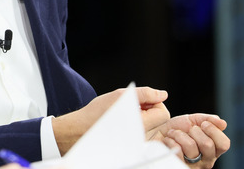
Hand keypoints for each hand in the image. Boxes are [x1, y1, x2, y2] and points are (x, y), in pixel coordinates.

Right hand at [52, 86, 168, 154]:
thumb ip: (144, 93)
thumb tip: (162, 94)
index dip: (154, 103)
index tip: (140, 101)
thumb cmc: (96, 114)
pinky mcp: (131, 149)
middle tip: (131, 107)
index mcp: (141, 125)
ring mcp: (137, 146)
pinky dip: (138, 129)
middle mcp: (141, 139)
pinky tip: (123, 124)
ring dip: (144, 120)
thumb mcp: (119, 96)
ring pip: (152, 130)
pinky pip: (143, 137)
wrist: (78, 132)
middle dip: (149, 112)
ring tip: (126, 116)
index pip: (164, 113)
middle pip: (159, 122)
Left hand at [149, 114, 229, 167]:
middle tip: (188, 130)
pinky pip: (177, 151)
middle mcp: (206, 159)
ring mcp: (193, 165)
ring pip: (191, 146)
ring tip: (175, 134)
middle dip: (194, 131)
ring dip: (180, 135)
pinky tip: (169, 140)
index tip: (203, 124)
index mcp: (213, 149)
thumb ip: (208, 120)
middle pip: (208, 144)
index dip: (213, 131)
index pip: (224, 144)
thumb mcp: (193, 121)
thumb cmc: (178, 128)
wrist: (157, 133)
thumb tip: (222, 123)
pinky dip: (171, 141)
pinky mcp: (179, 165)